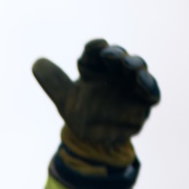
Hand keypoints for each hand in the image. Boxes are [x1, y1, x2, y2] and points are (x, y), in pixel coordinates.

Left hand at [32, 39, 160, 161]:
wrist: (92, 140)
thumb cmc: (80, 114)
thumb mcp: (64, 100)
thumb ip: (53, 82)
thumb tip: (36, 63)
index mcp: (98, 66)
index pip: (96, 53)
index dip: (95, 48)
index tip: (93, 49)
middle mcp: (116, 72)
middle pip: (120, 58)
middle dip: (117, 55)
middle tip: (110, 56)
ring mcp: (131, 87)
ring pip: (138, 71)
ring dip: (136, 67)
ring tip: (131, 68)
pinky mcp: (143, 104)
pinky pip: (151, 94)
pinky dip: (150, 88)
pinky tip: (145, 87)